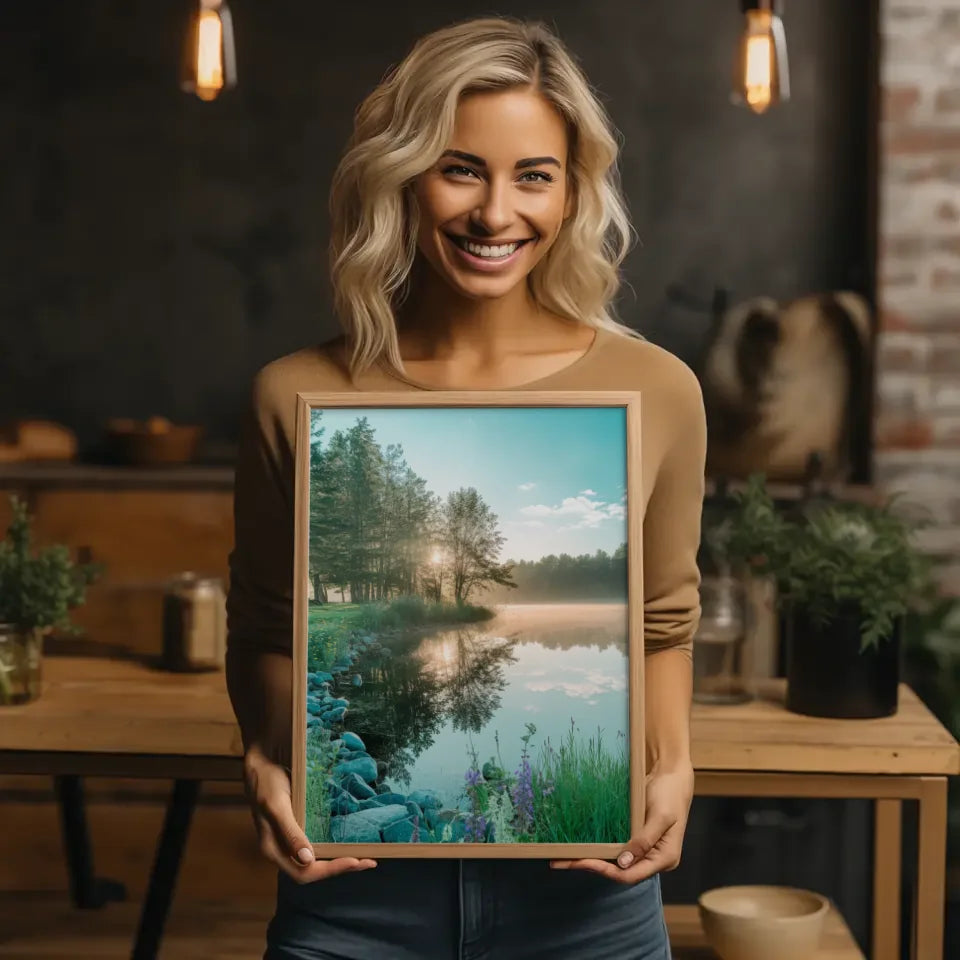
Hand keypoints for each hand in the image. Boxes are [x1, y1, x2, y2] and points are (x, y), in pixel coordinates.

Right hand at [243, 743, 376, 883]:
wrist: (260, 763)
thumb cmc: (267, 782)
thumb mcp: (277, 806)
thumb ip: (290, 833)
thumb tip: (308, 859)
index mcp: (273, 850)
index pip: (304, 873)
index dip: (330, 870)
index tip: (354, 861)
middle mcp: (281, 850)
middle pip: (312, 871)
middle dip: (340, 868)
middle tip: (369, 862)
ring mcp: (288, 841)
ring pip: (315, 861)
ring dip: (338, 860)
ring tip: (363, 857)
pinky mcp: (295, 829)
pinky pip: (315, 845)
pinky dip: (332, 848)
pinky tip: (346, 844)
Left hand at [549, 761, 693, 883]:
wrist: (672, 776)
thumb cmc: (670, 794)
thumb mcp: (661, 816)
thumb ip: (644, 840)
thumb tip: (624, 863)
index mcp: (664, 859)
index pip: (631, 875)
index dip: (606, 871)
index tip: (583, 862)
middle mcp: (653, 859)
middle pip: (620, 871)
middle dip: (592, 866)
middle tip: (563, 861)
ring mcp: (644, 849)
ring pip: (615, 862)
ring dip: (593, 859)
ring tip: (566, 857)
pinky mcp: (636, 838)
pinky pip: (616, 848)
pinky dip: (600, 848)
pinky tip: (582, 845)